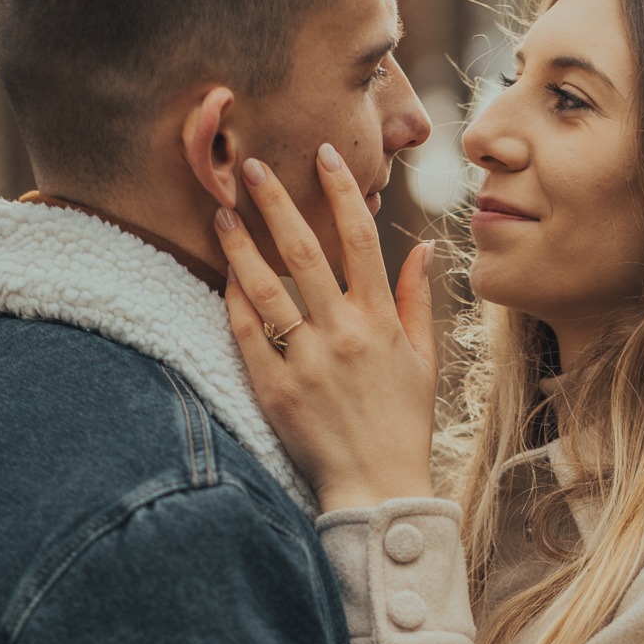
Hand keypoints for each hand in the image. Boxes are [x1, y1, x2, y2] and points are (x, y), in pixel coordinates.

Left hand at [217, 148, 436, 513]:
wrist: (376, 486)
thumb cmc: (401, 424)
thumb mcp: (421, 361)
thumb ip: (415, 301)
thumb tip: (420, 248)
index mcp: (379, 322)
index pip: (360, 238)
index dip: (341, 191)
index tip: (323, 156)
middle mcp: (342, 334)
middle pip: (304, 251)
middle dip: (275, 202)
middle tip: (251, 167)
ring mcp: (305, 362)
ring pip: (266, 288)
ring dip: (241, 245)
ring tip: (221, 214)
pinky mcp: (274, 390)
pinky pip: (247, 334)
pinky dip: (234, 301)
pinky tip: (223, 275)